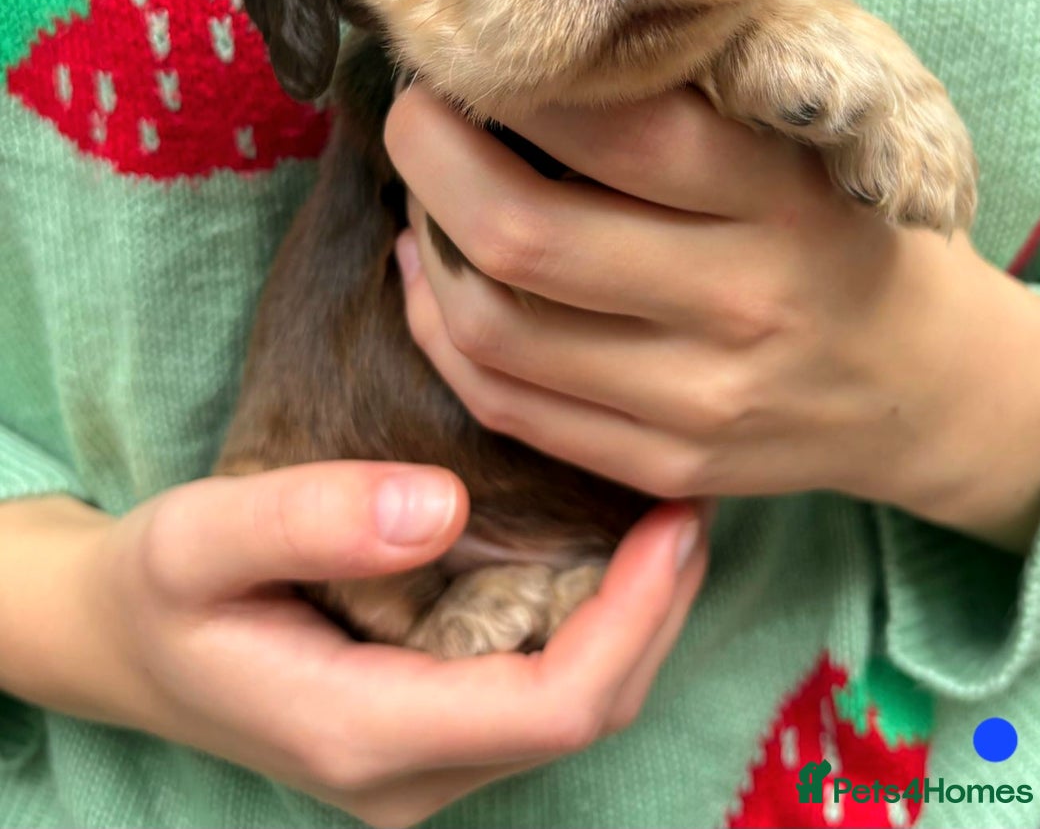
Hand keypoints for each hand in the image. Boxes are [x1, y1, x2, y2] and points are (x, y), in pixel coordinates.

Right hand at [0, 467, 705, 828]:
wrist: (120, 640)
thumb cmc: (157, 587)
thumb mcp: (202, 537)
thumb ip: (310, 520)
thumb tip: (439, 506)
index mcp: (366, 735)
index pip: (556, 706)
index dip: (637, 618)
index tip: (676, 517)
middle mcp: (412, 773)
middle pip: (586, 711)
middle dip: (656, 611)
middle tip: (691, 495)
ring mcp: (423, 761)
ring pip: (573, 706)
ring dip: (635, 616)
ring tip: (665, 512)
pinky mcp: (428, 730)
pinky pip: (540, 689)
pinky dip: (594, 623)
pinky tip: (607, 549)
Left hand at [385, 84, 1039, 552]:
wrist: (925, 382)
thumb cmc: (846, 223)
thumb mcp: (808, 133)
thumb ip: (700, 80)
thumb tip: (546, 30)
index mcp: (782, 195)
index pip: (616, 126)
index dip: (515, 81)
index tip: (476, 46)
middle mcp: (740, 302)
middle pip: (523, 234)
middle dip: (430, 156)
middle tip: (414, 109)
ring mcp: (698, 402)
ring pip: (493, 328)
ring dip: (425, 244)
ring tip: (421, 190)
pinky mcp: (663, 466)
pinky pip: (507, 404)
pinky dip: (441, 330)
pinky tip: (434, 274)